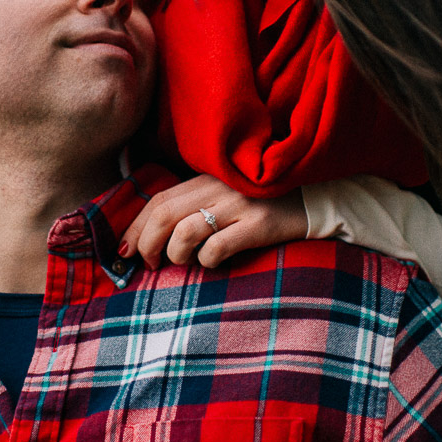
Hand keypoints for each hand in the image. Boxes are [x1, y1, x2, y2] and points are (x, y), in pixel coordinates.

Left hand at [120, 174, 306, 269]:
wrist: (316, 198)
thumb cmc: (263, 202)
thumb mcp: (226, 195)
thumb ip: (195, 206)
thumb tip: (154, 237)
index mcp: (206, 178)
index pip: (158, 199)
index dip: (136, 226)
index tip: (125, 249)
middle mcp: (218, 187)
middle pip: (164, 214)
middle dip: (147, 244)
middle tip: (148, 264)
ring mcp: (239, 205)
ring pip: (185, 232)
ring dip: (175, 254)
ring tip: (182, 263)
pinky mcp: (259, 224)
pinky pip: (218, 247)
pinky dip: (207, 261)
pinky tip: (212, 263)